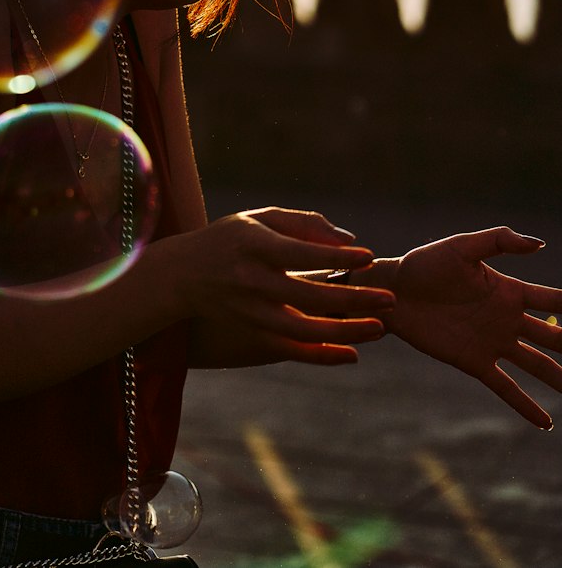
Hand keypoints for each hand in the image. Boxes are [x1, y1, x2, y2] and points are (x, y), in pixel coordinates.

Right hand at [186, 207, 395, 366]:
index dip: (337, 257)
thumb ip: (304, 223)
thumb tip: (349, 240)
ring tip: (381, 327)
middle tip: (389, 298)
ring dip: (346, 331)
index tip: (368, 257)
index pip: (302, 253)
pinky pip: (292, 350)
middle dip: (354, 299)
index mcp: (253, 245)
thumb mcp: (260, 218)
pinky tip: (352, 354)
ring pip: (304, 329)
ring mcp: (251, 311)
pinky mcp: (252, 333)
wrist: (183, 275)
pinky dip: (322, 355)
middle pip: (309, 296)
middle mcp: (251, 281)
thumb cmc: (231, 239)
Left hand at [381, 227, 561, 428]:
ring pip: (538, 365)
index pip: (552, 301)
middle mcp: (507, 319)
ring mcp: (493, 343)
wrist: (391, 292)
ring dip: (560, 380)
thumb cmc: (424, 264)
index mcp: (508, 291)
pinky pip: (506, 387)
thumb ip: (499, 241)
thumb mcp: (462, 247)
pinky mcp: (474, 362)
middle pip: (553, 337)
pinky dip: (526, 405)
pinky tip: (546, 424)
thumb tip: (540, 244)